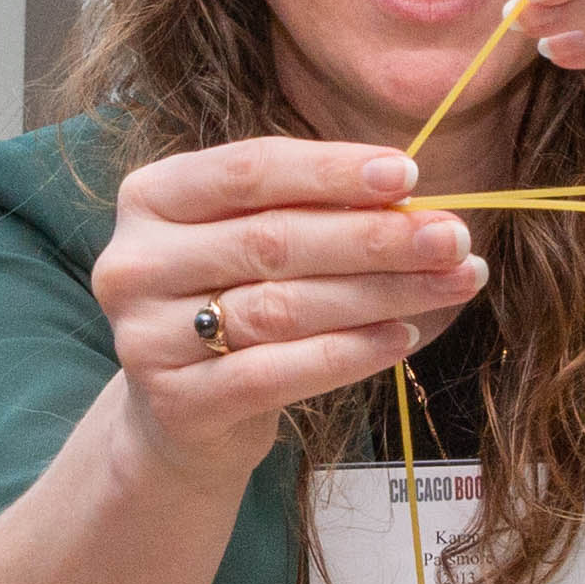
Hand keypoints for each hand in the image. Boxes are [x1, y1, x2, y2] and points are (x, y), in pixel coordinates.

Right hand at [89, 138, 486, 487]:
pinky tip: (402, 338)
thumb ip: (312, 211)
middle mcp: (133, 262)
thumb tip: (413, 200)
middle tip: (451, 238)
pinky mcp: (175, 402)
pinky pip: (277, 373)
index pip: (248, 169)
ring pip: (282, 307)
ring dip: (380, 293)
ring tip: (450, 283)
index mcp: (149, 197)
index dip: (331, 171)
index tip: (410, 176)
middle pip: (273, 240)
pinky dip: (349, 354)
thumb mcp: (252, 240)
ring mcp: (145, 337)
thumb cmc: (232, 301)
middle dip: (374, 237)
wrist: (179, 414)